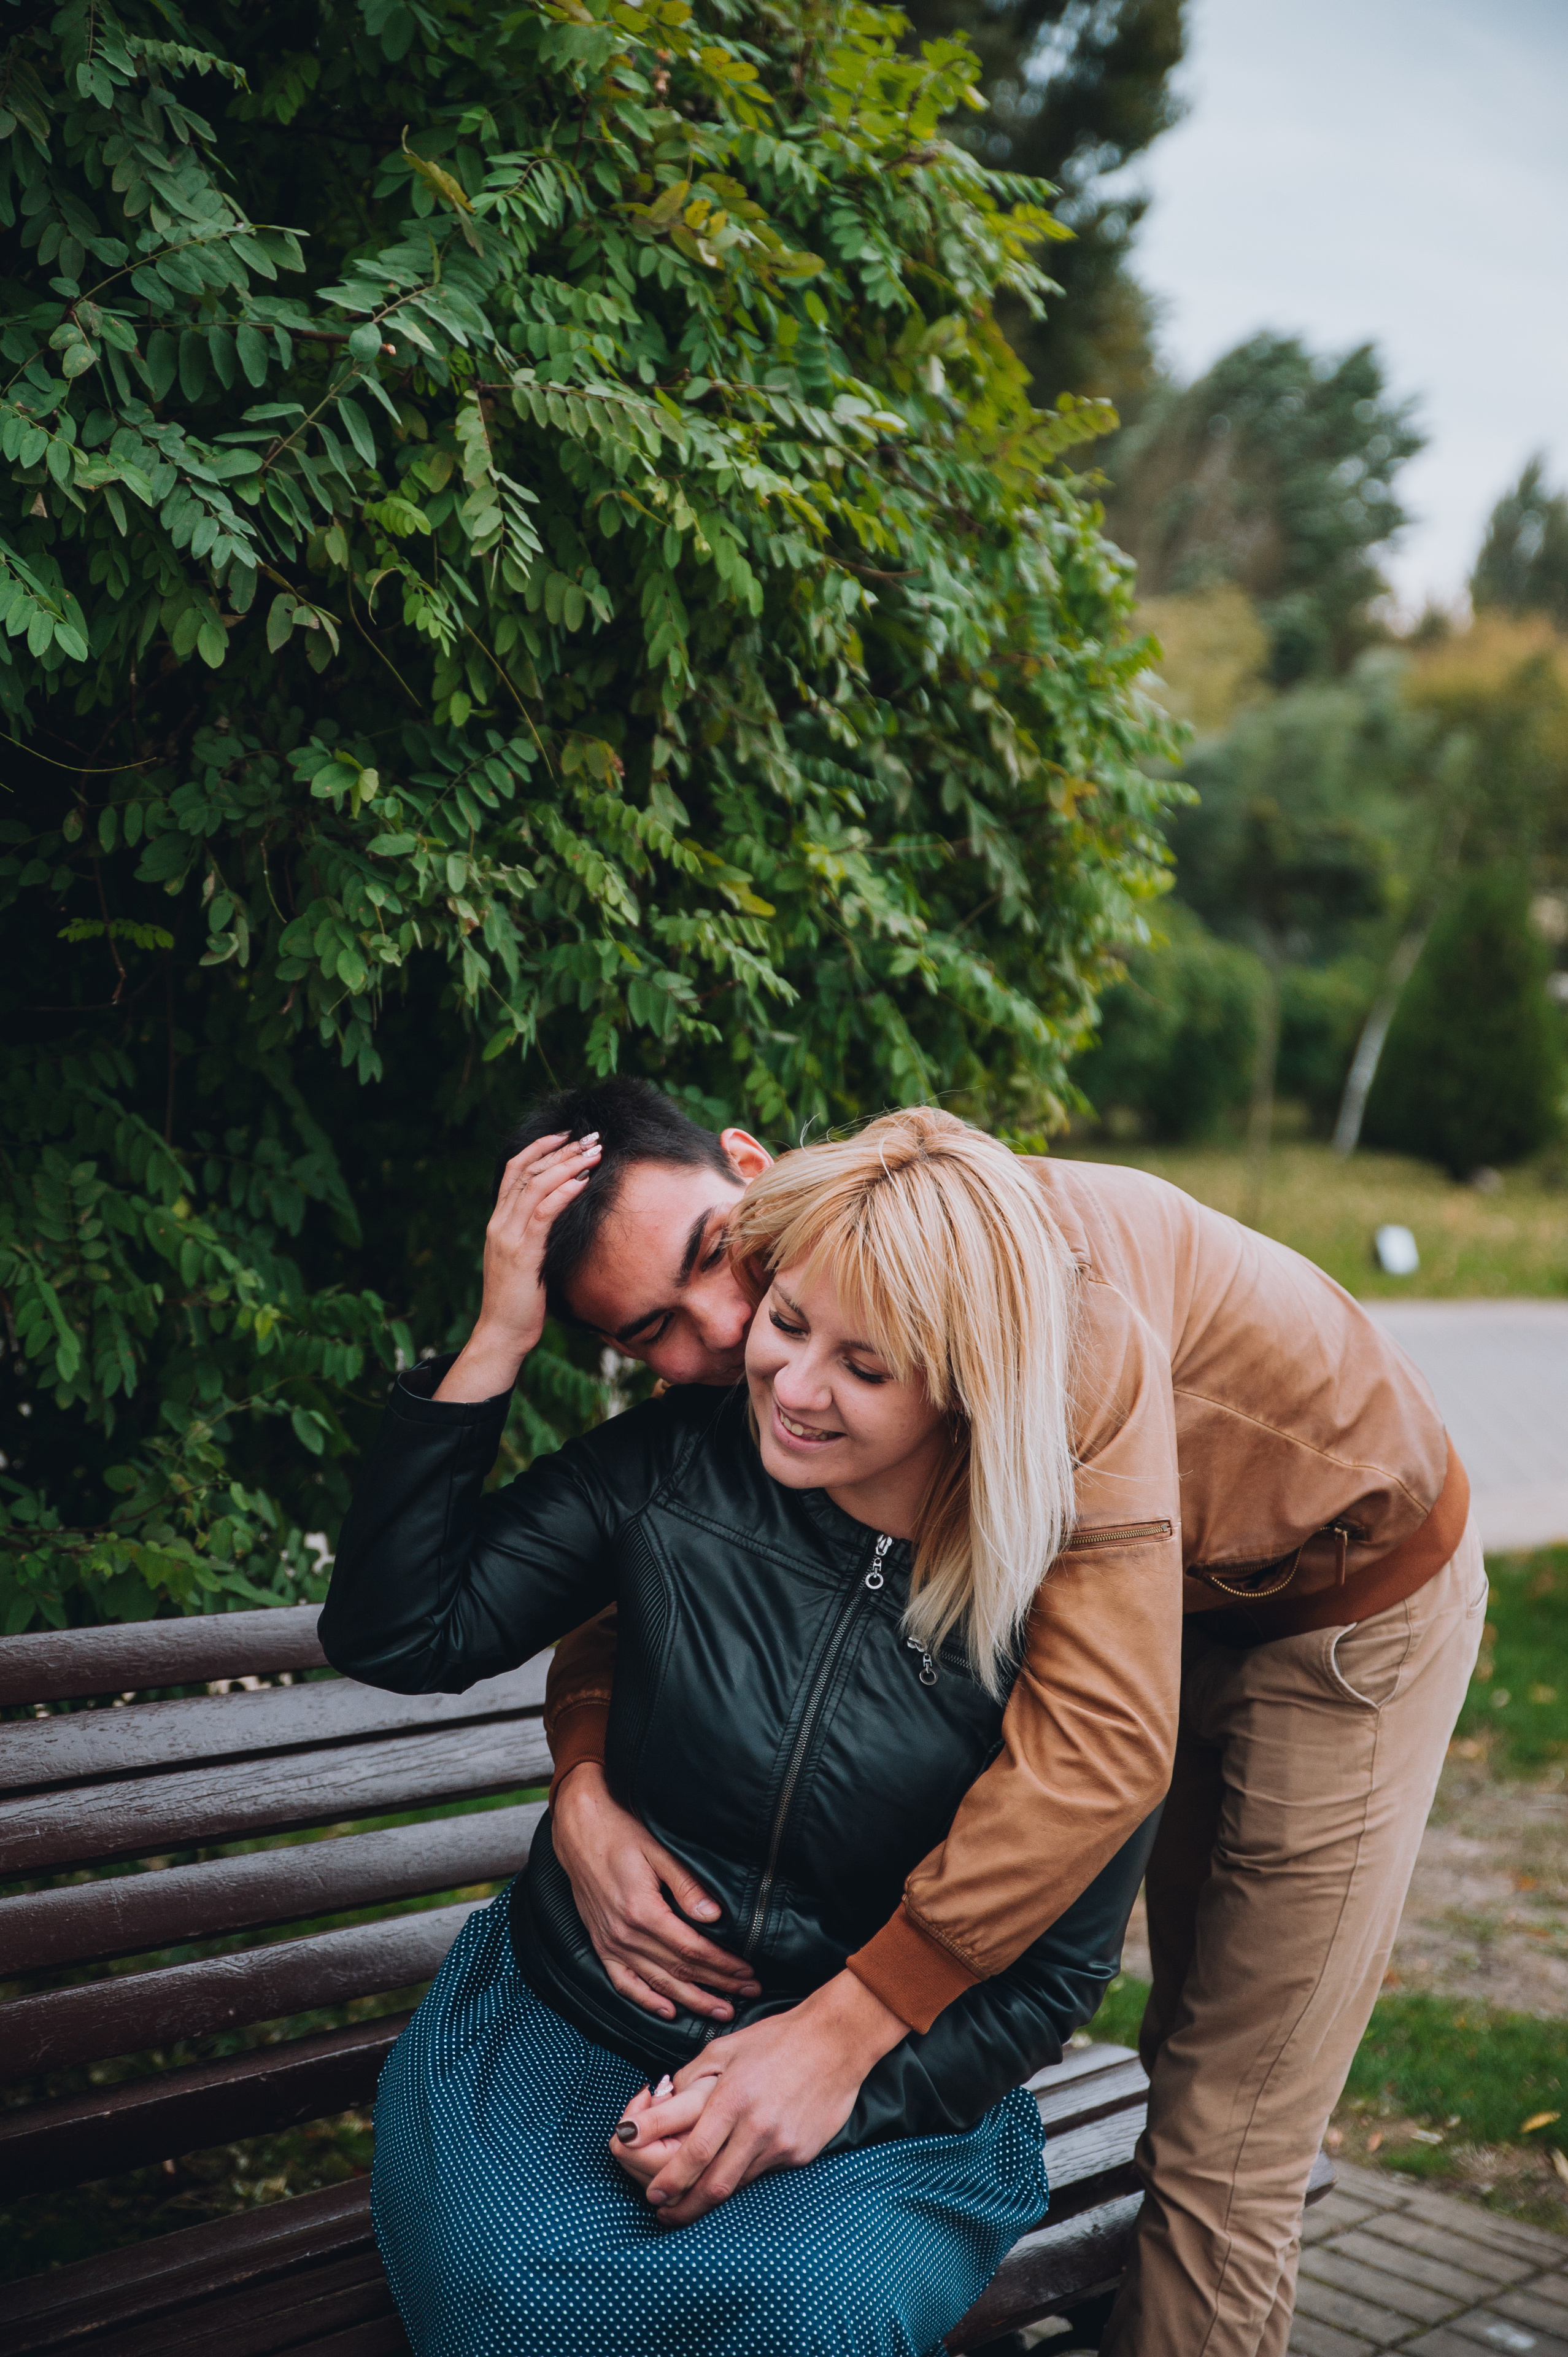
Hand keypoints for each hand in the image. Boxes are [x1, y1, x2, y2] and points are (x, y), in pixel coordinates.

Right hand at [435, 1131, 600, 1402]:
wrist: (502, 1333)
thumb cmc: (520, 1300)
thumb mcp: (526, 1260)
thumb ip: (536, 1236)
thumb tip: (563, 1218)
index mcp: (499, 1221)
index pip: (515, 1169)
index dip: (540, 1147)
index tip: (567, 1134)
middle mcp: (499, 1222)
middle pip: (527, 1170)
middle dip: (561, 1148)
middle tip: (591, 1136)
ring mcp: (508, 1235)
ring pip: (535, 1184)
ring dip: (568, 1164)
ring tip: (595, 1152)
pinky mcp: (522, 1252)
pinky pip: (543, 1212)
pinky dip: (564, 1192)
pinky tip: (584, 1181)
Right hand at [552, 1763, 760, 2021]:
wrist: (579, 1831)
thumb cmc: (620, 1834)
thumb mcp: (658, 1851)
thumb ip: (686, 1886)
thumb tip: (714, 1916)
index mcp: (642, 1912)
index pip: (692, 1949)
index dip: (722, 1965)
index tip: (747, 1973)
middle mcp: (625, 1934)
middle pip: (679, 1970)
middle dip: (717, 1986)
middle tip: (748, 1994)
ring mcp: (610, 1943)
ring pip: (657, 1983)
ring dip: (691, 2001)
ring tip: (720, 2011)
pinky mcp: (601, 1945)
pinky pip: (623, 1983)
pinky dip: (646, 2000)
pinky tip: (668, 2011)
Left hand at [609, 1970, 907, 2227]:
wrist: (836, 2041)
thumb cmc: (775, 2040)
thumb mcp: (724, 2048)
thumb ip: (689, 2079)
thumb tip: (659, 2106)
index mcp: (732, 2098)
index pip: (693, 2152)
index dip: (668, 2180)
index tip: (650, 2195)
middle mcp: (757, 2126)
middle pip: (713, 2185)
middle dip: (683, 2207)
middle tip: (663, 2213)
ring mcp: (781, 2144)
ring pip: (738, 2184)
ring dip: (710, 2197)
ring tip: (690, 2200)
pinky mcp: (800, 2154)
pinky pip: (764, 2173)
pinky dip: (744, 2175)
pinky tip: (736, 2167)